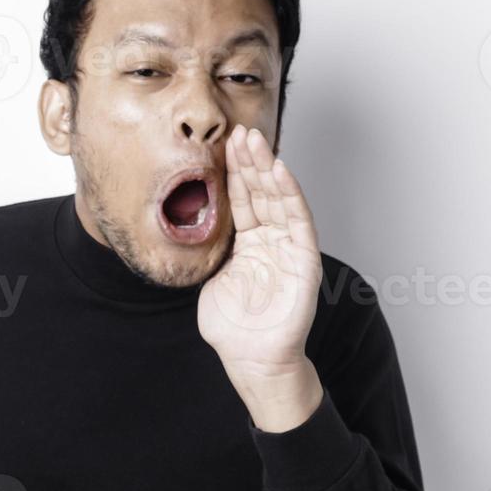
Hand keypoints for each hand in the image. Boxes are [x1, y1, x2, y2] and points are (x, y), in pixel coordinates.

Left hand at [198, 126, 324, 426]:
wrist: (252, 361)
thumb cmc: (233, 327)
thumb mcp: (210, 278)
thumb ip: (207, 249)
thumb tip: (186, 224)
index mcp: (249, 243)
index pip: (241, 199)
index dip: (234, 171)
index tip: (224, 143)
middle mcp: (271, 241)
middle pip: (261, 192)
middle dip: (250, 161)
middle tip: (239, 129)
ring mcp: (289, 248)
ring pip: (280, 199)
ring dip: (268, 168)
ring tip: (256, 141)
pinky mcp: (305, 261)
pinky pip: (299, 221)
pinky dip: (290, 194)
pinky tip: (279, 171)